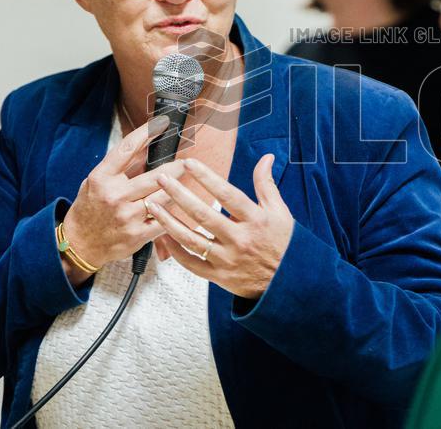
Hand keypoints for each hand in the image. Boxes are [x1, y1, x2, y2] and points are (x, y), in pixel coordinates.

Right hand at [62, 115, 184, 271]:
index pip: (127, 149)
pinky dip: (173, 212)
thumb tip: (147, 146)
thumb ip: (121, 165)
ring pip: (163, 197)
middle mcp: (114, 195)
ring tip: (185, 183)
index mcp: (102, 178)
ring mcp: (127, 216)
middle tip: (186, 163)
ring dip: (177, 189)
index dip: (146, 133)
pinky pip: (164, 220)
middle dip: (175, 168)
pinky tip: (179, 206)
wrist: (80, 243)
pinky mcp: (137, 235)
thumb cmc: (90, 208)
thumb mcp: (97, 181)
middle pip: (154, 177)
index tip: (162, 124)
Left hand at [151, 154, 294, 298]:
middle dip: (179, 194)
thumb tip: (266, 158)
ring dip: (169, 221)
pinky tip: (162, 235)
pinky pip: (192, 263)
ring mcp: (227, 259)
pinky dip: (175, 250)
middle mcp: (240, 239)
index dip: (207, 177)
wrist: (288, 283)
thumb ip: (267, 184)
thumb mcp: (280, 211)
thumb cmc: (283, 244)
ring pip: (191, 239)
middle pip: (203, 215)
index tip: (189, 163)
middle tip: (161, 179)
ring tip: (152, 205)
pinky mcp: (219, 276)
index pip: (227, 195)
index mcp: (256, 220)